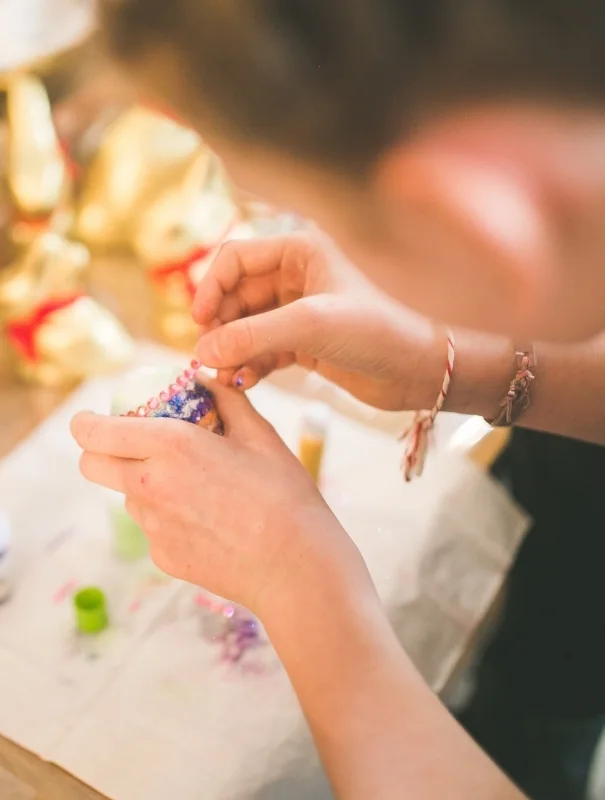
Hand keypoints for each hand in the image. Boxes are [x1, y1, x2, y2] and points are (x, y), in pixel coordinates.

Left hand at [71, 379, 348, 612]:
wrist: (296, 566)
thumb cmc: (285, 495)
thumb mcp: (260, 434)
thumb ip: (226, 400)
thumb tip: (206, 379)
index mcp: (171, 446)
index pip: (94, 432)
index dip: (87, 423)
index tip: (94, 420)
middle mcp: (150, 486)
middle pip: (91, 465)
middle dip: (101, 451)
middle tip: (135, 446)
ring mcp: (153, 527)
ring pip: (126, 496)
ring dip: (144, 483)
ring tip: (197, 487)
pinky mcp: (163, 557)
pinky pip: (153, 527)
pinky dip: (169, 517)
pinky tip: (211, 521)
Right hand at [194, 232, 444, 410]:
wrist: (419, 370)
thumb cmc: (377, 331)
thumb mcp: (311, 325)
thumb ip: (253, 335)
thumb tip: (202, 351)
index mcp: (300, 251)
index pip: (236, 258)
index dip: (210, 287)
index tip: (198, 321)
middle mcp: (298, 277)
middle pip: (236, 295)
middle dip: (220, 325)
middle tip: (209, 357)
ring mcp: (300, 312)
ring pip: (247, 326)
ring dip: (232, 349)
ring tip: (226, 376)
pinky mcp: (305, 344)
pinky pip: (263, 349)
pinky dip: (250, 364)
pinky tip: (245, 381)